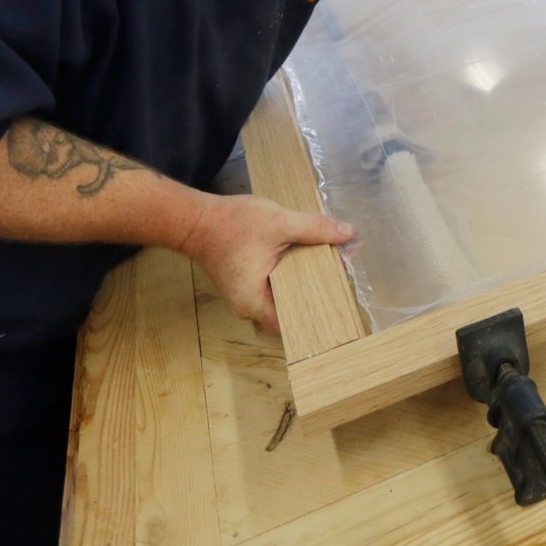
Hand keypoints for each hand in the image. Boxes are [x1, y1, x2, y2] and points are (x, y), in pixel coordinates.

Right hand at [178, 193, 352, 334]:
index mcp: (256, 304)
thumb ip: (314, 229)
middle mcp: (251, 307)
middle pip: (293, 310)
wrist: (196, 219)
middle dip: (319, 296)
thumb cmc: (231, 224)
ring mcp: (249, 296)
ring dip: (308, 283)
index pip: (295, 326)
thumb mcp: (278, 223)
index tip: (344, 310)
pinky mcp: (249, 283)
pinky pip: (278, 286)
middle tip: (348, 285)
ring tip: (336, 272)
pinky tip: (313, 262)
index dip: (320, 319)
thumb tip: (349, 233)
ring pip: (287, 297)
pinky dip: (295, 275)